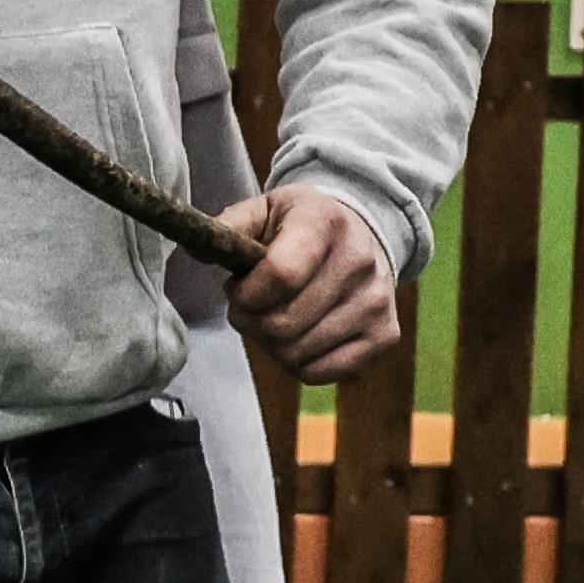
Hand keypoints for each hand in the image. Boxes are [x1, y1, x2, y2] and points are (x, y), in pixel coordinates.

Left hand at [219, 185, 396, 381]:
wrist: (362, 232)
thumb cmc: (299, 226)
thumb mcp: (263, 210)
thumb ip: (229, 226)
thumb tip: (199, 248)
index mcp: (324, 223)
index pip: (281, 275)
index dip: (246, 295)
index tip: (237, 291)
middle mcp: (359, 261)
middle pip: (284, 323)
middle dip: (251, 322)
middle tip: (252, 307)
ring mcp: (377, 302)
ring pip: (298, 353)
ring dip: (272, 344)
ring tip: (276, 316)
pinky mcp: (385, 335)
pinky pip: (321, 372)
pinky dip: (297, 362)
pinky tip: (298, 336)